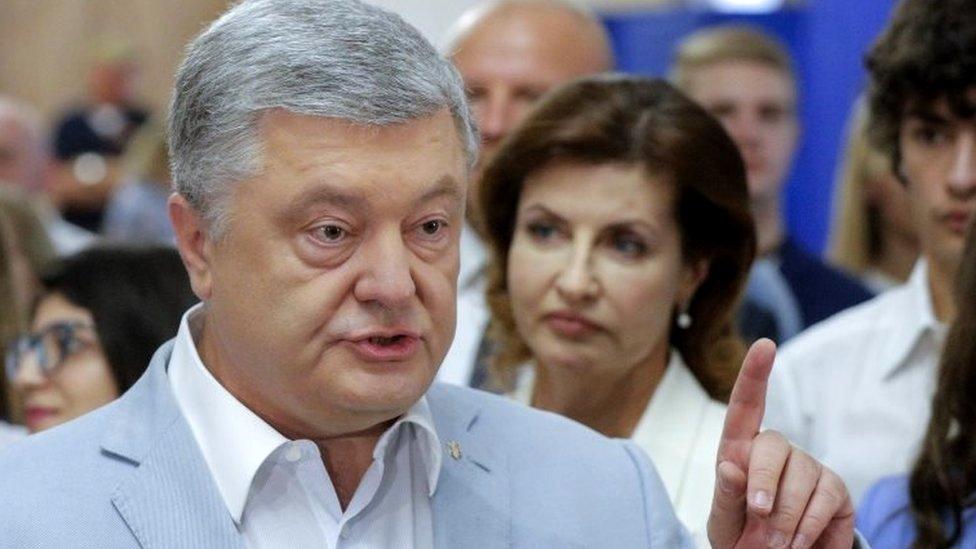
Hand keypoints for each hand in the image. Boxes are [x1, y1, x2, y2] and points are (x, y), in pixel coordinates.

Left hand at [707, 339, 854, 548]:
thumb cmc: (741, 535)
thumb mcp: (723, 521)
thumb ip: (725, 496)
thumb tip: (730, 467)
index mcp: (739, 450)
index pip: (745, 406)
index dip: (754, 373)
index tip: (765, 345)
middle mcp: (775, 451)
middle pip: (773, 446)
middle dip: (764, 486)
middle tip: (759, 526)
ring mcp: (808, 466)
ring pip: (801, 475)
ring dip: (786, 517)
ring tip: (775, 544)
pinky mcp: (834, 489)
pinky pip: (825, 498)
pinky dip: (808, 526)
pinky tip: (798, 542)